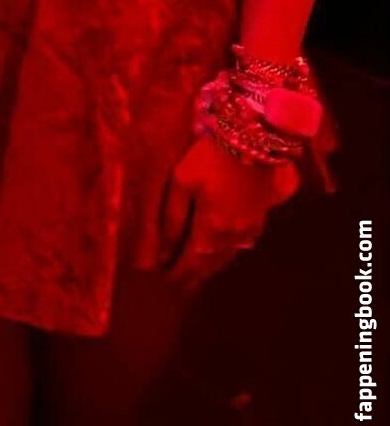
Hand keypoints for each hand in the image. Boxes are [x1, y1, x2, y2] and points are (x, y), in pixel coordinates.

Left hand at [157, 135, 297, 287]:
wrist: (254, 142)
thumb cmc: (210, 158)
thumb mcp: (182, 181)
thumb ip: (173, 217)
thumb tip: (164, 250)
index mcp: (210, 230)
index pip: (191, 262)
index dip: (178, 273)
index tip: (165, 280)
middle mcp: (232, 238)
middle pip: (210, 264)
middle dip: (193, 275)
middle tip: (179, 283)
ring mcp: (249, 230)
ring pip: (227, 257)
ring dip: (210, 268)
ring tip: (197, 273)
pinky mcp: (260, 219)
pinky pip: (240, 245)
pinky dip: (226, 254)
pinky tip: (221, 251)